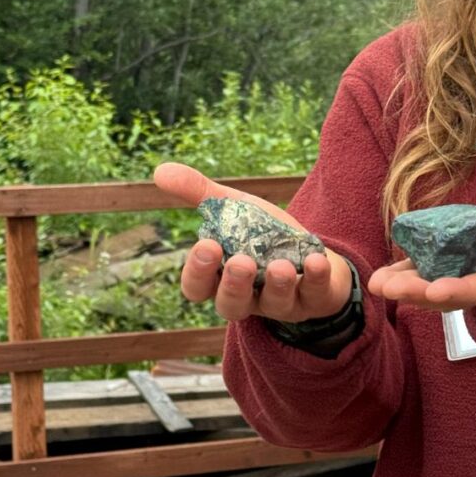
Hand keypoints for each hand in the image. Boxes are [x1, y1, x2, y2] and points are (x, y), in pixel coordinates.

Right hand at [153, 162, 352, 321]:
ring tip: (280, 265)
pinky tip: (316, 261)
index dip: (199, 273)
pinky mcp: (314, 299)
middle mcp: (248, 297)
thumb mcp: (233, 210)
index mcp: (221, 278)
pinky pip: (314, 295)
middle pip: (231, 305)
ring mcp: (281, 302)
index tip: (207, 246)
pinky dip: (315, 278)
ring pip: (273, 305)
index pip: (197, 288)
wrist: (313, 252)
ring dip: (276, 285)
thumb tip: (159, 171)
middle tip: (241, 261)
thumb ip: (199, 193)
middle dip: (235, 284)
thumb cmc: (263, 235)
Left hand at [368, 185, 475, 311]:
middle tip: (388, 290)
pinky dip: (406, 270)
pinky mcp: (457, 258)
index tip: (436, 292)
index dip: (463, 289)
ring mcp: (470, 269)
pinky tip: (381, 272)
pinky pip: (429, 268)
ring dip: (406, 284)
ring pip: (434, 282)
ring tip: (377, 284)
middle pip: (451, 290)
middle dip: (420, 292)